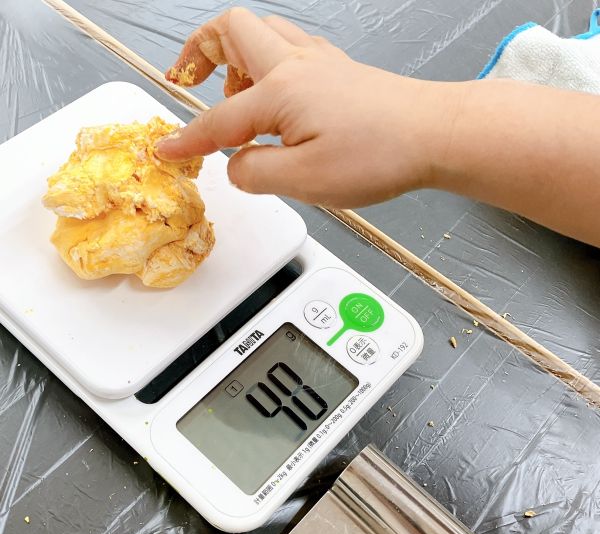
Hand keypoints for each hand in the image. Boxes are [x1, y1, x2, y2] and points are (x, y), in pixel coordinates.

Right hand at [155, 8, 460, 207]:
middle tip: (186, 79)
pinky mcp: (337, 72)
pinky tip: (273, 99)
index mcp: (280, 92)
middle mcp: (296, 66)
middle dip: (198, 50)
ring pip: (261, 33)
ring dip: (233, 55)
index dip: (186, 140)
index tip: (166, 151)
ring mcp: (319, 63)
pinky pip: (288, 51)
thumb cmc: (380, 154)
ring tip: (227, 93)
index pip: (218, 120)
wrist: (435, 135)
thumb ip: (255, 172)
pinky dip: (266, 66)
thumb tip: (235, 164)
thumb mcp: (305, 180)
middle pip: (231, 30)